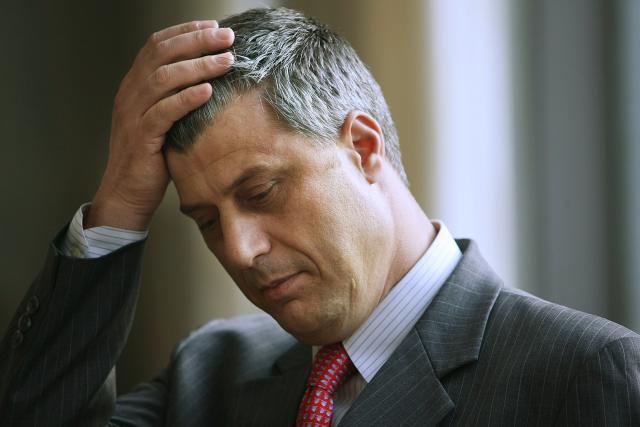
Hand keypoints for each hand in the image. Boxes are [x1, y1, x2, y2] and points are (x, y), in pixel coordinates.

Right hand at [86, 21, 233, 229]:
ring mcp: (133, 115)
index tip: (214, 27)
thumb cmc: (151, 157)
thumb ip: (175, 97)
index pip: (157, 45)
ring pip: (164, 79)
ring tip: (227, 61)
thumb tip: (211, 78)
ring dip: (198, 66)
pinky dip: (186, 99)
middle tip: (227, 37)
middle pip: (162, 55)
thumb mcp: (162, 120)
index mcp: (134, 85)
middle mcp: (130, 94)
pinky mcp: (142, 138)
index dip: (185, 32)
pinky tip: (208, 91)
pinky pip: (164, 112)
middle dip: (197, 42)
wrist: (127, 193)